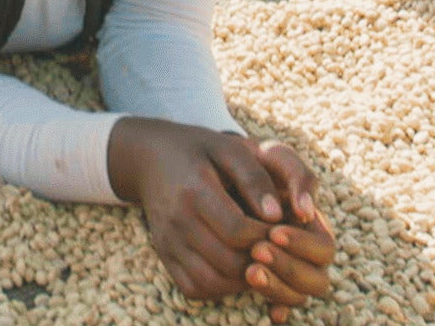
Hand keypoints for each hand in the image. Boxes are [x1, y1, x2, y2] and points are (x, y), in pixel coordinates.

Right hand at [108, 119, 337, 319]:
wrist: (152, 157)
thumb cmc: (202, 150)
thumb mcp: (231, 148)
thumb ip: (255, 178)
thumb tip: (277, 215)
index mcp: (194, 190)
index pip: (239, 230)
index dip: (268, 235)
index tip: (282, 227)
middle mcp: (176, 220)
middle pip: (228, 261)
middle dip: (260, 260)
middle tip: (277, 248)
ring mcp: (167, 241)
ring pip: (212, 282)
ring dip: (242, 278)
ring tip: (259, 258)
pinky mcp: (164, 255)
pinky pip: (194, 287)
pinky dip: (220, 286)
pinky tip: (235, 267)